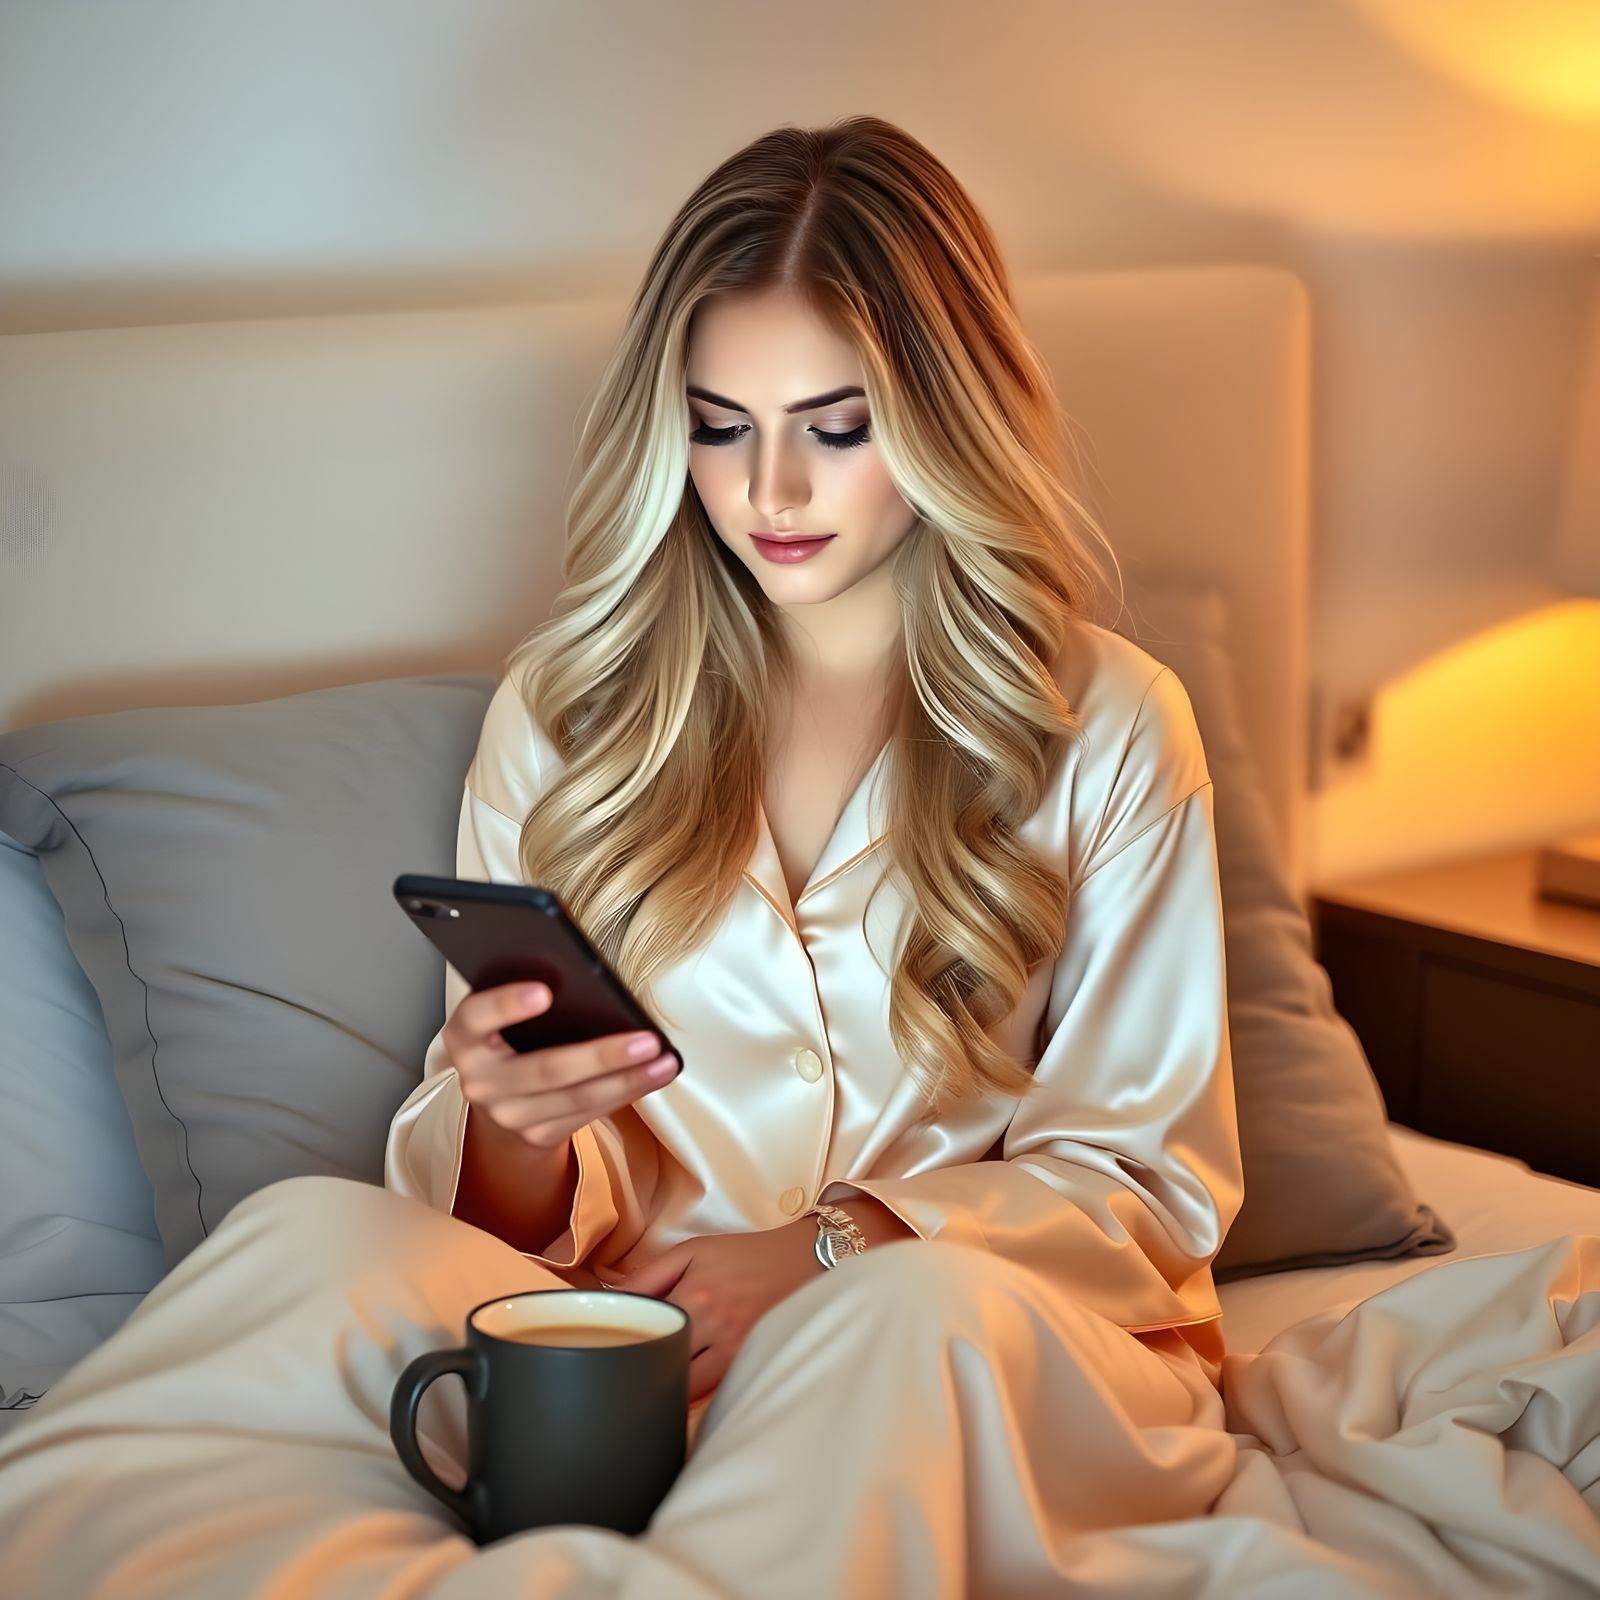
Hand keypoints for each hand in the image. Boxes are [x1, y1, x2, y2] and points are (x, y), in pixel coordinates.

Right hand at [445, 979, 680, 1150]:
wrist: (499, 1102)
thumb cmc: (509, 1038)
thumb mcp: (502, 1015)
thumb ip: (525, 994)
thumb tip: (587, 975)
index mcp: (465, 1037)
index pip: (477, 1016)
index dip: (507, 1004)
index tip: (544, 991)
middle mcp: (479, 1080)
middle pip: (545, 1069)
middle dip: (601, 1055)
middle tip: (646, 1039)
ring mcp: (507, 1114)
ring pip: (576, 1098)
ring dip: (627, 1080)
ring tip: (665, 1061)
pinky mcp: (536, 1136)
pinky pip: (587, 1115)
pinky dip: (624, 1094)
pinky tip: (652, 1076)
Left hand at [595, 1219, 821, 1404]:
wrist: (803, 1260)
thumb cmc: (744, 1255)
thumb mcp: (693, 1251)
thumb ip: (649, 1274)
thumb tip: (611, 1298)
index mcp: (695, 1296)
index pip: (643, 1331)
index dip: (620, 1343)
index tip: (604, 1350)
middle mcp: (715, 1328)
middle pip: (662, 1367)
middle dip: (638, 1373)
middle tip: (620, 1374)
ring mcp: (736, 1352)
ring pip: (687, 1391)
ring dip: (666, 1388)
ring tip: (647, 1385)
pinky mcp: (751, 1364)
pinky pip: (713, 1393)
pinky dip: (694, 1394)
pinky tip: (680, 1390)